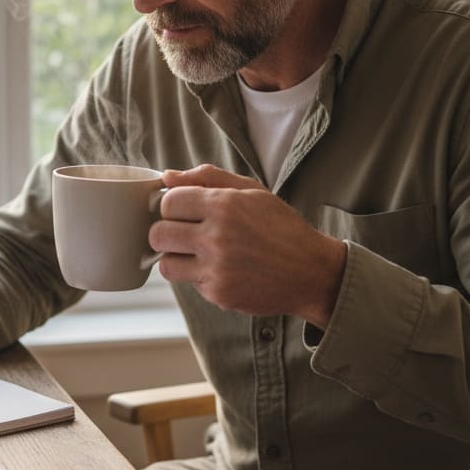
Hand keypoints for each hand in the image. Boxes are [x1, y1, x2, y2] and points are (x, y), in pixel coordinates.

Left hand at [151, 164, 347, 325]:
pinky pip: (189, 283)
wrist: (311, 271)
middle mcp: (216, 237)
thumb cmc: (281, 228)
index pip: (168, 202)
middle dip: (166, 232)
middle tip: (183, 234)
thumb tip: (168, 176)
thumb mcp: (252, 192)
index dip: (171, 206)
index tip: (182, 212)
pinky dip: (198, 277)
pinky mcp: (219, 293)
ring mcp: (216, 268)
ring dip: (176, 258)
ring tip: (195, 254)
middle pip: (158, 234)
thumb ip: (208, 178)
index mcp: (224, 205)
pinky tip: (220, 270)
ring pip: (166, 263)